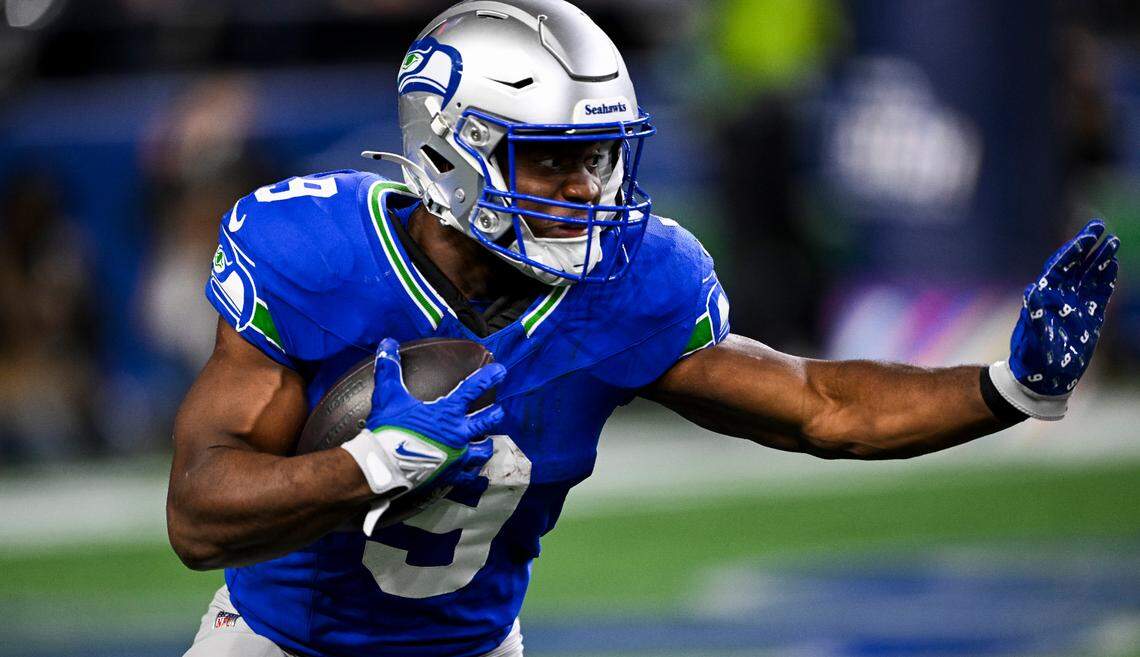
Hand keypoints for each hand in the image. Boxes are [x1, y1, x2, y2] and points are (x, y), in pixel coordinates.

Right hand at [340, 338, 504, 532]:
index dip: (489, 376)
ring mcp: (457, 456)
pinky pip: (469, 477)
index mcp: (447, 412)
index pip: (473, 388)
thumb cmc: (388, 429)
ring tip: (486, 443)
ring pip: (483, 451)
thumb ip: (389, 369)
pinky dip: (475, 476)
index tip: (501, 370)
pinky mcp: (450, 476)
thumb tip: (387, 343)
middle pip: (487, 420)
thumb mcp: (388, 396)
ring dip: (486, 445)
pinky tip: (478, 477)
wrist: (383, 466)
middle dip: (495, 413)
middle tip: (499, 410)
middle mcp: (458, 434)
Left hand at [995, 220, 1119, 417]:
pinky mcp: (1088, 317)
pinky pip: (1098, 292)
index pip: (1059, 266)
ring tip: (1112, 242)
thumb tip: (1032, 289)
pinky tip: (1113, 265)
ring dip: (1099, 259)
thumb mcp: (1032, 337)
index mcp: (1044, 297)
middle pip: (1074, 265)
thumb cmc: (1033, 359)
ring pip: (1088, 275)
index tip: (1086, 236)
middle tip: (1099, 226)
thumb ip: (1033, 314)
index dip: (1073, 250)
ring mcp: (1074, 305)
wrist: (1041, 379)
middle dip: (1086, 245)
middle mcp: (1059, 297)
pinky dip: (1105, 279)